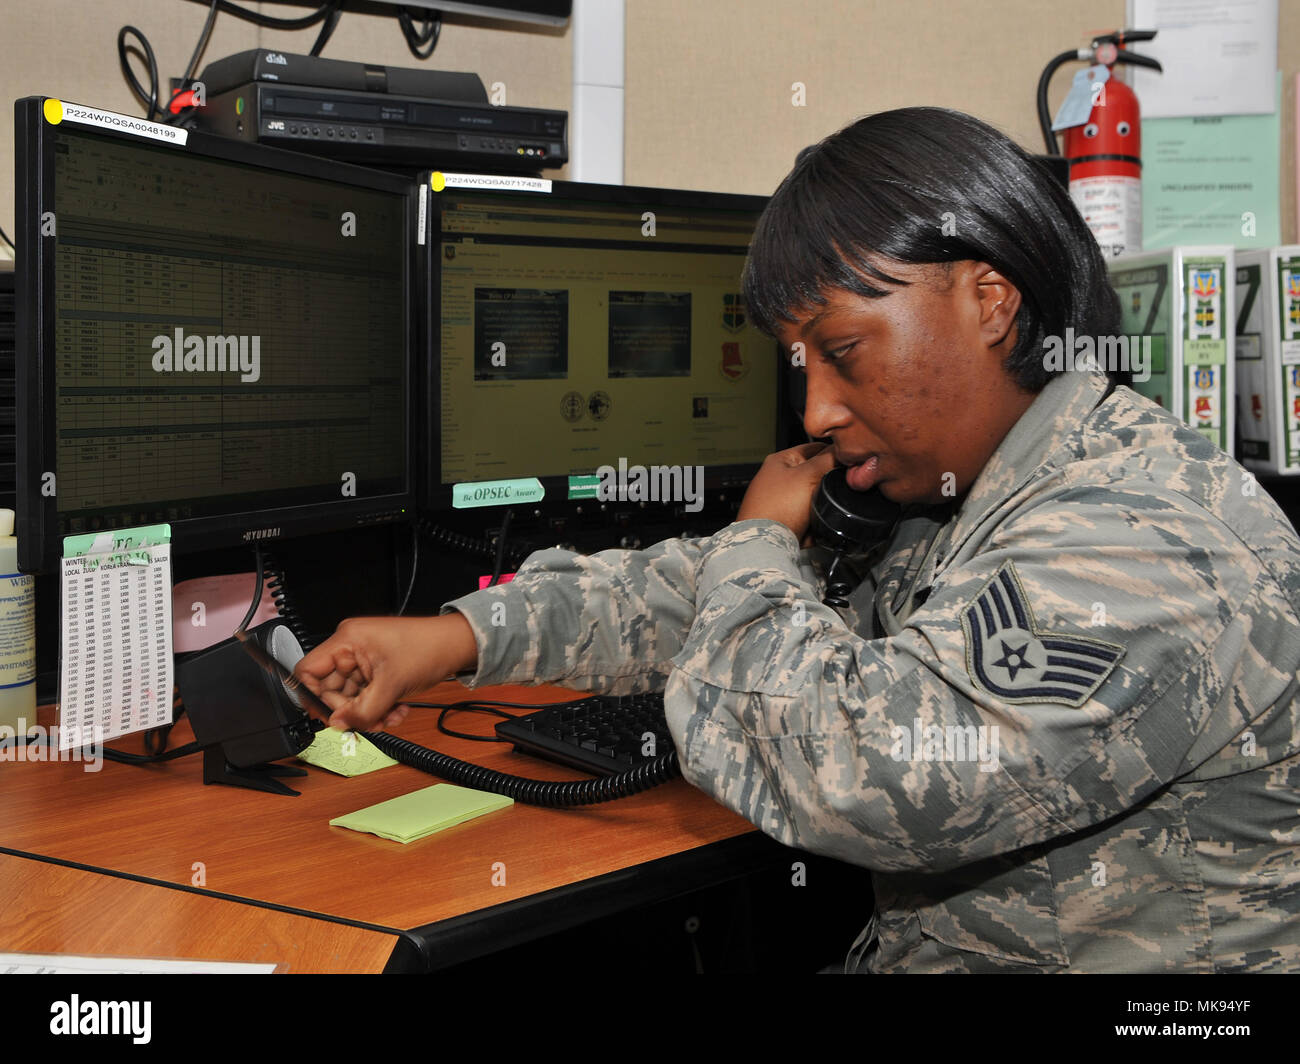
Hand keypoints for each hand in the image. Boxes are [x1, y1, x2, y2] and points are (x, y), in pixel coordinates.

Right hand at [292, 613, 477, 731]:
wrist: (457, 645)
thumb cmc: (429, 648)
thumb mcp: (391, 685)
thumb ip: (362, 710)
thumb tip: (338, 725)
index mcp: (347, 641)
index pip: (309, 670)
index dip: (313, 697)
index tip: (330, 717)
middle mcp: (351, 648)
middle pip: (330, 689)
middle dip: (350, 710)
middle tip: (367, 722)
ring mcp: (364, 660)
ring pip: (350, 696)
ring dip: (367, 712)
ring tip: (389, 717)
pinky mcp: (376, 670)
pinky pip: (366, 695)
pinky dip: (378, 707)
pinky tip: (396, 710)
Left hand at [735, 443, 837, 540]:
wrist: (766, 544)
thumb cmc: (775, 508)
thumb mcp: (808, 475)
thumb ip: (828, 460)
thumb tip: (843, 451)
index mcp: (781, 461)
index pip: (814, 448)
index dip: (833, 453)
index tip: (848, 461)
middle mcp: (779, 480)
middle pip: (816, 476)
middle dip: (827, 485)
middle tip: (832, 491)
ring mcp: (782, 503)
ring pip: (816, 501)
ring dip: (822, 507)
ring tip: (817, 512)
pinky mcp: (787, 524)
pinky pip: (811, 521)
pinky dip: (815, 526)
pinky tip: (814, 528)